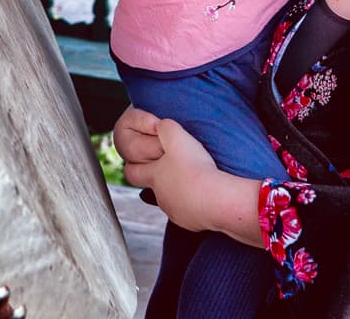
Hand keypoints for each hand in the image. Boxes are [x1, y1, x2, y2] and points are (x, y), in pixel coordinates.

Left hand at [116, 111, 261, 244]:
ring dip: (178, 190)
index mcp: (154, 176)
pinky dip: (193, 203)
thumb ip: (164, 126)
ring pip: (170, 200)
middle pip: (151, 188)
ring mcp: (175, 211)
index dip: (133, 164)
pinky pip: (188, 212)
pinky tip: (205, 194)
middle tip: (170, 169)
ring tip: (193, 180)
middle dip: (158, 178)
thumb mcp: (176, 135)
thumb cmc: (196, 168)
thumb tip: (160, 125)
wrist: (218, 201)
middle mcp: (161, 196)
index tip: (139, 159)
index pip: (131, 172)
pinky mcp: (190, 222)